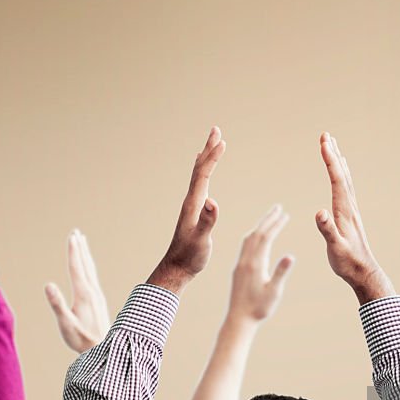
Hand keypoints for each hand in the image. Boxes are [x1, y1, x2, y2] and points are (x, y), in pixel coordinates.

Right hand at [45, 230, 110, 352]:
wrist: (104, 349)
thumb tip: (48, 284)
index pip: (76, 268)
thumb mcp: (66, 324)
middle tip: (76, 232)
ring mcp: (98, 296)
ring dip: (85, 255)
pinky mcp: (99, 301)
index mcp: (84, 294)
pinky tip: (88, 268)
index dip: (73, 251)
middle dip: (80, 248)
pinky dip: (89, 267)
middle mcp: (93, 292)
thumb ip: (57, 304)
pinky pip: (93, 278)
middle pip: (85, 265)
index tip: (72, 236)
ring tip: (82, 243)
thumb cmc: (82, 339)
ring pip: (91, 270)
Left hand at [148, 127, 224, 293]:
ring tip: (211, 145)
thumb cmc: (190, 257)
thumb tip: (213, 202)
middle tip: (215, 130)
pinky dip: (202, 173)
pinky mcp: (194, 213)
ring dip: (206, 158)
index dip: (212, 158)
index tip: (222, 141)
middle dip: (208, 150)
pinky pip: (199, 186)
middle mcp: (191, 201)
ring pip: (199, 176)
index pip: (203, 175)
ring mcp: (192, 206)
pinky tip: (203, 173)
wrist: (177, 268)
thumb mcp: (201, 241)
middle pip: (199, 169)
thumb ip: (207, 222)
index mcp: (193, 205)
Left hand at [228, 205, 294, 323]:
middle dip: (268, 219)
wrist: (239, 319)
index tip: (285, 213)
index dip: (275, 224)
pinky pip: (245, 246)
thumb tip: (290, 256)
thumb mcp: (273, 291)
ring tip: (270, 218)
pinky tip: (257, 238)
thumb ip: (280, 272)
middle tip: (278, 207)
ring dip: (260, 226)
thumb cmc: (259, 308)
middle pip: (256, 234)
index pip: (265, 237)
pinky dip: (253, 236)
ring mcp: (240, 264)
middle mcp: (245, 261)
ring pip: (248, 239)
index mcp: (255, 264)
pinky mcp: (238, 269)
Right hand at [315, 133, 392, 304]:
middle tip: (325, 135)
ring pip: (344, 179)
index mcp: (344, 210)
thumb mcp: (335, 248)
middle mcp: (349, 206)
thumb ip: (327, 230)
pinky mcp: (349, 216)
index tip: (323, 142)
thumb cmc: (347, 262)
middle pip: (341, 174)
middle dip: (333, 154)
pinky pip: (345, 188)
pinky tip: (340, 173)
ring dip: (337, 161)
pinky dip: (341, 175)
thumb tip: (319, 212)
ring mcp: (350, 210)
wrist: (363, 272)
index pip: (336, 179)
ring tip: (332, 146)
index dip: (330, 160)